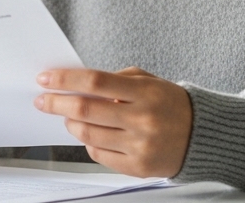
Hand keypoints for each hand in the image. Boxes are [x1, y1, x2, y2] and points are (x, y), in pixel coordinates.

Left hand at [34, 67, 192, 177]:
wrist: (202, 136)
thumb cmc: (171, 104)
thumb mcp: (149, 82)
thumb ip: (115, 80)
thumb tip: (77, 85)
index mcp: (145, 93)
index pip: (96, 82)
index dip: (66, 80)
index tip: (45, 78)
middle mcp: (142, 120)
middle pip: (86, 110)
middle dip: (57, 104)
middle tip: (42, 100)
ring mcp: (139, 146)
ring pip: (88, 135)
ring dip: (70, 123)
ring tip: (69, 117)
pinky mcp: (137, 167)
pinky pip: (99, 154)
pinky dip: (88, 142)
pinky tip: (91, 134)